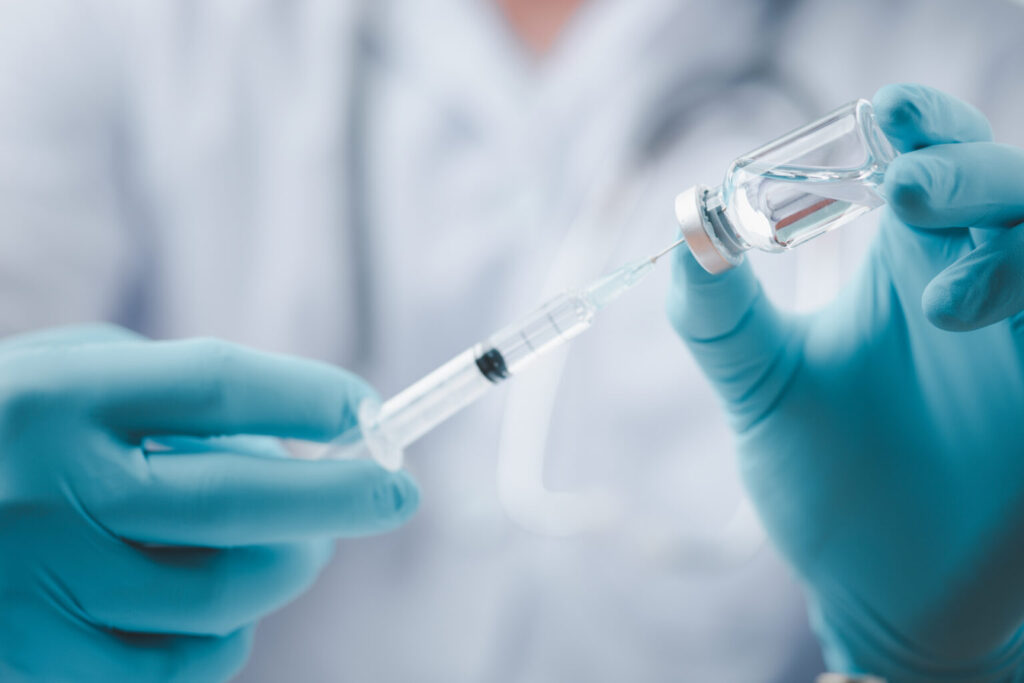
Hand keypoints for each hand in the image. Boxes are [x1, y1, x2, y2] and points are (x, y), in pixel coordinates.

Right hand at [0, 325, 418, 681]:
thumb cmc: (2, 434)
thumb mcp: (59, 375)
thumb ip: (162, 391)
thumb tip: (288, 441)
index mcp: (56, 396)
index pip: (216, 387)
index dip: (310, 399)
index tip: (370, 413)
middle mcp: (46, 488)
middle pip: (238, 500)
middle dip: (343, 498)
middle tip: (398, 496)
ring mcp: (37, 584)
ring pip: (222, 590)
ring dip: (288, 565)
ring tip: (300, 545)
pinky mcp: (31, 658)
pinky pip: (177, 662)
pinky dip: (228, 634)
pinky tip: (230, 606)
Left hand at [666, 84, 1023, 679]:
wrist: (887, 592)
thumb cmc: (831, 485)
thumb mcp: (763, 392)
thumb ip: (721, 317)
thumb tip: (685, 225)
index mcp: (905, 264)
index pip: (927, 158)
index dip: (917, 124)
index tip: (880, 116)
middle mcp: (975, 284)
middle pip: (1003, 181)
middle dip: (966, 170)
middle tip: (906, 191)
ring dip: (1007, 248)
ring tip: (941, 304)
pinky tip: (981, 321)